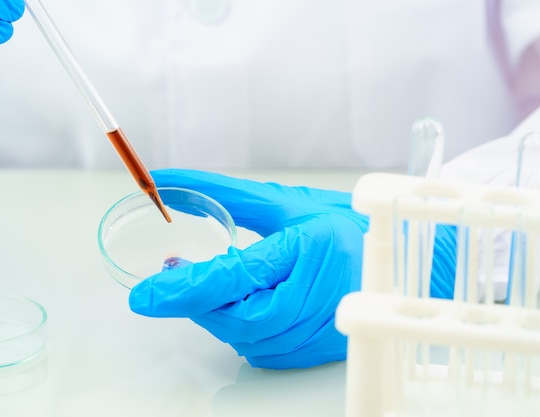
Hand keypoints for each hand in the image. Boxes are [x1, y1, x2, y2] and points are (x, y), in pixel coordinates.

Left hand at [129, 169, 368, 368]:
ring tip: (217, 285)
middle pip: (231, 315)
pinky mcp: (314, 351)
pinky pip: (262, 347)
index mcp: (305, 251)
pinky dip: (243, 325)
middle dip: (197, 300)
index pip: (229, 279)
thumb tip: (169, 182)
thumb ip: (224, 194)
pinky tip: (246, 303)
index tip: (142, 295)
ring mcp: (316, 331)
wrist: (396, 263)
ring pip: (243, 335)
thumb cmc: (346, 227)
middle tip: (177, 277)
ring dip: (218, 312)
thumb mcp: (286, 203)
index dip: (180, 289)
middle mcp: (312, 298)